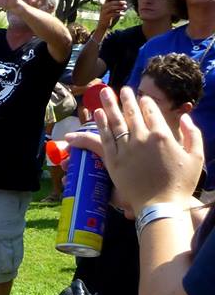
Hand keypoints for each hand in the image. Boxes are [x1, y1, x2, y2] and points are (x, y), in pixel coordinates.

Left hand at [65, 86, 203, 215]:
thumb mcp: (196, 157)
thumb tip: (185, 117)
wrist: (160, 205)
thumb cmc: (180, 184)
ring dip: (109, 105)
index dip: (145, 102)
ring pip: (115, 121)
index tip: (142, 98)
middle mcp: (142, 138)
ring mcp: (125, 148)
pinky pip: (105, 138)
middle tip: (122, 89)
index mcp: (162, 135)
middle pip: (131, 112)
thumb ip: (193, 134)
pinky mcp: (113, 160)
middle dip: (126, 98)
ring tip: (104, 93)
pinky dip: (101, 124)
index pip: (151, 111)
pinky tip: (98, 114)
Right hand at [97, 0, 126, 30]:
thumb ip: (116, 7)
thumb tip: (123, 3)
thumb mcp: (112, 11)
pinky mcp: (105, 17)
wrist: (102, 26)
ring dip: (119, 7)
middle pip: (111, 3)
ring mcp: (104, 12)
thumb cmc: (109, 17)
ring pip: (112, 8)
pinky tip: (123, 14)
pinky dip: (119, 13)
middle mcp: (103, 7)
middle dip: (119, 2)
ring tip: (125, 7)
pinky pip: (113, 14)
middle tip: (125, 2)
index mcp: (105, 4)